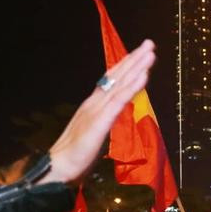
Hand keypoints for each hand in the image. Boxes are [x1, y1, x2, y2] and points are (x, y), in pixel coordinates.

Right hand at [41, 40, 156, 184]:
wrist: (60, 167)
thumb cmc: (77, 156)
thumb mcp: (95, 134)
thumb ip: (104, 122)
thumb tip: (115, 116)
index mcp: (93, 105)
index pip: (112, 81)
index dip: (126, 67)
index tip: (140, 54)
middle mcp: (95, 102)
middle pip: (117, 76)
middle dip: (134, 59)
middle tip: (149, 43)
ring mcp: (97, 110)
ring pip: (120, 84)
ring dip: (137, 67)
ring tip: (150, 53)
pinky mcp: (100, 121)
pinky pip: (120, 100)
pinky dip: (132, 86)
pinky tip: (143, 75)